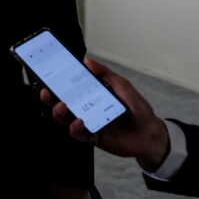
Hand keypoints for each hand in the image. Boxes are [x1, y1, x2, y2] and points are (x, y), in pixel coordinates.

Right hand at [40, 57, 169, 171]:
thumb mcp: (122, 86)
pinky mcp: (94, 137)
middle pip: (63, 104)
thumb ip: (105, 73)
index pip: (70, 87)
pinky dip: (76, 129)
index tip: (49, 76)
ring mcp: (90, 123)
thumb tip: (88, 61)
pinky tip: (79, 122)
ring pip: (66, 119)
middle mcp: (87, 108)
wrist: (151, 133)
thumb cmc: (137, 108)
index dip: (57, 82)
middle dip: (51, 99)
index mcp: (92, 94)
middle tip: (48, 93)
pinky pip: (80, 134)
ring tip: (62, 107)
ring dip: (60, 113)